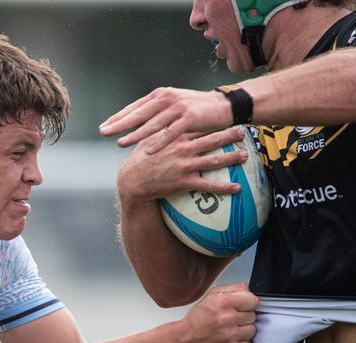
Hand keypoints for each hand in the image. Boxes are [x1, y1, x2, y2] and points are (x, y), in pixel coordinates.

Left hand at [100, 87, 231, 153]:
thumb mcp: (174, 107)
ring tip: (120, 143)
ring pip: (151, 124)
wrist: (225, 105)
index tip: (104, 126)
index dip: (118, 117)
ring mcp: (177, 107)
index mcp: (160, 95)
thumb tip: (137, 122)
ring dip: (134, 135)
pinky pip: (170, 133)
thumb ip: (157, 112)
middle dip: (119, 125)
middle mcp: (166, 98)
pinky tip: (147, 150)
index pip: (134, 107)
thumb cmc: (197, 109)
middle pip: (138, 114)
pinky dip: (158, 142)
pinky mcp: (190, 117)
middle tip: (103, 133)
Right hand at [117, 127, 246, 201]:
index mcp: (175, 136)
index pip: (198, 126)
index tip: (225, 118)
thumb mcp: (148, 140)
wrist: (132, 181)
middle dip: (229, 135)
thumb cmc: (139, 160)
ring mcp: (185, 165)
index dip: (212, 122)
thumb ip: (161, 130)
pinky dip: (224, 187)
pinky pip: (209, 185)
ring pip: (214, 160)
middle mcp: (183, 149)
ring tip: (244, 156)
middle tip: (243, 132)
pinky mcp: (185, 181)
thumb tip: (167, 122)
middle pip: (212, 139)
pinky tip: (237, 188)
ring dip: (231, 158)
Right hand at [179, 283, 258, 342]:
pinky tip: (229, 338)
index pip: (253, 299)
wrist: (186, 342)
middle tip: (230, 317)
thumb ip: (231, 289)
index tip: (243, 304)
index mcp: (223, 303)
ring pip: (252, 330)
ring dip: (243, 329)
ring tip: (230, 328)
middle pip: (253, 315)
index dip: (247, 302)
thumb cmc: (197, 320)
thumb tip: (247, 290)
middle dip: (243, 316)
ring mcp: (232, 336)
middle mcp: (229, 319)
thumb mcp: (210, 297)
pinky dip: (240, 341)